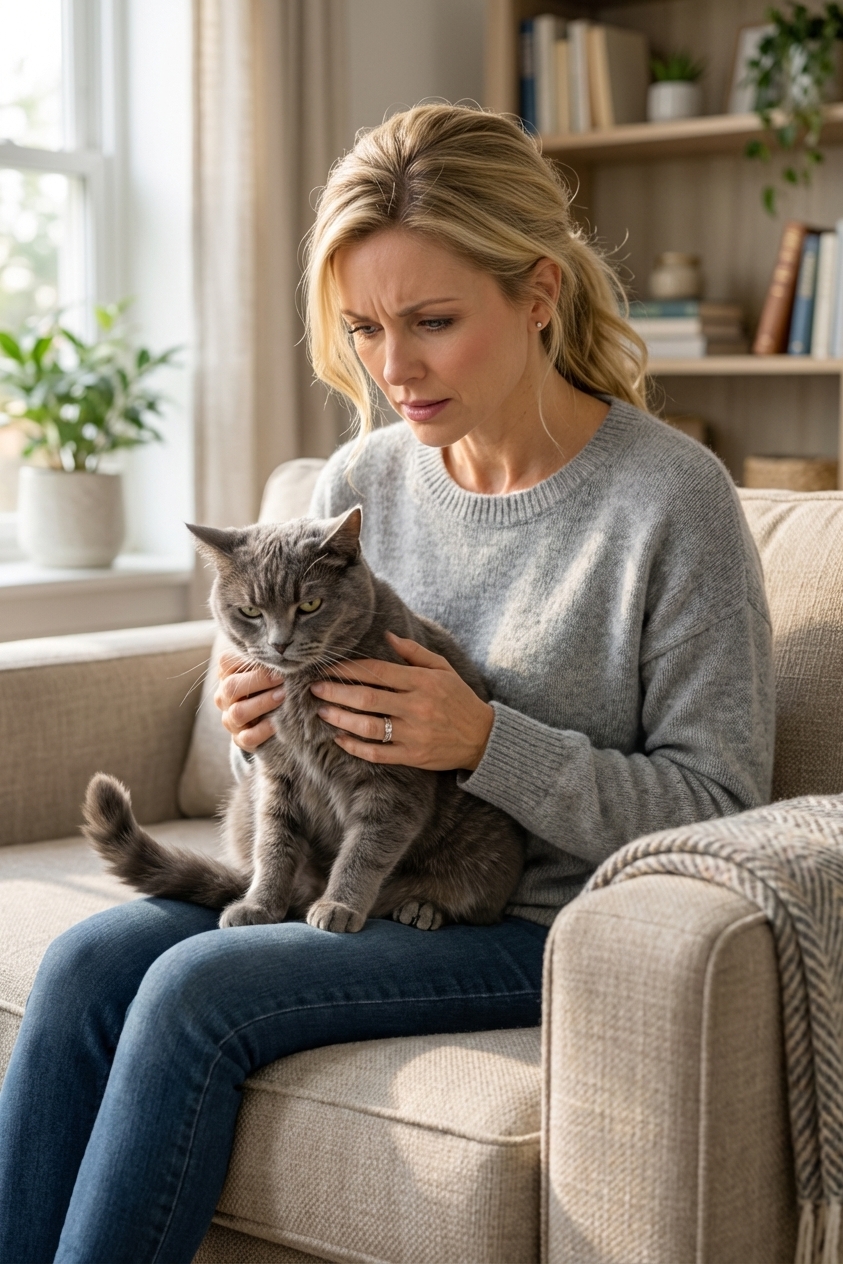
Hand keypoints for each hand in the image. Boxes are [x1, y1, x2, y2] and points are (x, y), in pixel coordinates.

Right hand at [214, 650, 283, 751]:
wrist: (268, 719)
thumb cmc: (269, 687)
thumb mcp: (266, 672)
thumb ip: (267, 663)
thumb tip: (286, 651)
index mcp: (227, 676)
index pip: (226, 662)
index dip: (247, 660)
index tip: (272, 660)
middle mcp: (224, 697)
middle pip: (231, 687)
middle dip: (259, 681)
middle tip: (282, 678)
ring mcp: (230, 719)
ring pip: (238, 712)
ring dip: (263, 703)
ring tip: (283, 696)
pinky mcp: (240, 739)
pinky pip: (248, 736)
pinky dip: (264, 730)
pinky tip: (279, 722)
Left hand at [308, 632, 493, 770]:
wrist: (482, 737)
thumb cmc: (459, 698)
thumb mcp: (443, 668)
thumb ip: (414, 652)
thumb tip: (387, 635)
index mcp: (422, 682)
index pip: (377, 672)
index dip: (348, 669)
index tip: (328, 667)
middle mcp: (416, 706)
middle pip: (367, 698)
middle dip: (336, 692)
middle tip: (314, 688)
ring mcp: (414, 733)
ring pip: (368, 726)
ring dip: (341, 719)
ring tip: (321, 712)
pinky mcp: (413, 756)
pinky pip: (378, 753)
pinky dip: (356, 747)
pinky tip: (340, 739)